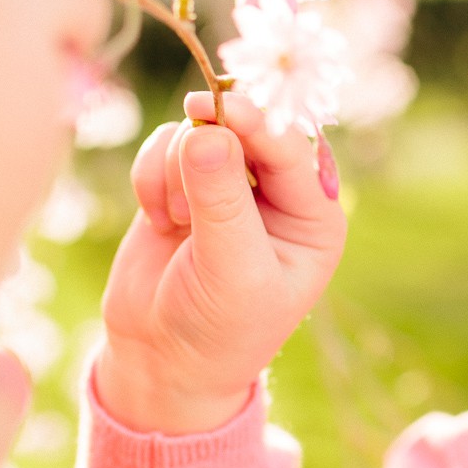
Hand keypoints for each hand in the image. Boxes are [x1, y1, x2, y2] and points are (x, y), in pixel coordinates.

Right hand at [95, 91, 345, 432]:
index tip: (221, 107)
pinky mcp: (184, 184)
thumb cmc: (217, 328)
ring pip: (201, 133)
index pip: (291, 152)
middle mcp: (279, 195)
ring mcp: (229, 186)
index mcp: (314, 218)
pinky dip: (152, 175)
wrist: (161, 359)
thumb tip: (206, 133)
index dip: (258, 123)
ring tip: (174, 221)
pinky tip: (156, 218)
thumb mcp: (231, 271)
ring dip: (177, 169)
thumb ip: (221, 201)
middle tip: (190, 133)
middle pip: (247, 129)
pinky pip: (166, 146)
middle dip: (211, 142)